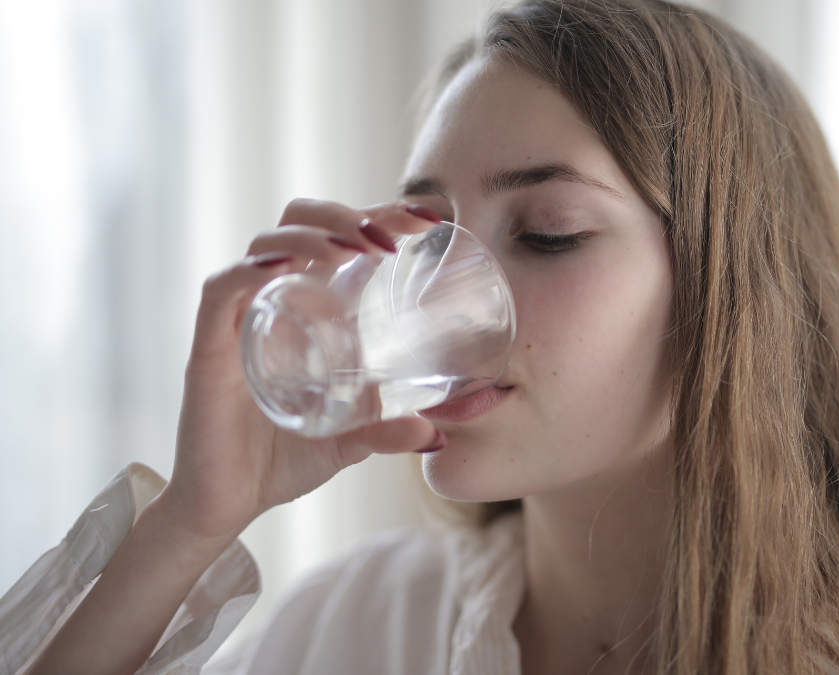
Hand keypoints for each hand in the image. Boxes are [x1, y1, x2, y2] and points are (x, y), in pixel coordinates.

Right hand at [161, 199, 445, 542]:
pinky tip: (284, 266)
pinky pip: (222, 290)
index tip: (428, 219)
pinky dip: (249, 270)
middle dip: (346, 214)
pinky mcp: (208, 347)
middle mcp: (273, 300)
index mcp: (308, 307)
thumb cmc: (283, 460)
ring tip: (354, 248)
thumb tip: (437, 435)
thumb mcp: (350, 442)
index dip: (380, 215)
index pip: (340, 237)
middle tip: (391, 236)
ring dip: (312, 234)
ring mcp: (239, 319)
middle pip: (300, 222)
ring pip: (266, 244)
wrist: (226, 505)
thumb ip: (388, 432)